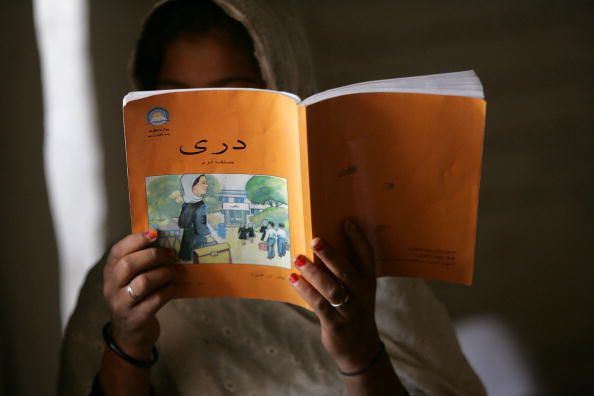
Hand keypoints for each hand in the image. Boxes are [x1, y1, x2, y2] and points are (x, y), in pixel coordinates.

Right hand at [103, 229, 180, 359]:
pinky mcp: (136, 318)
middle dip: (153, 255)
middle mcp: (111, 288)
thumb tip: (164, 241)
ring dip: (164, 273)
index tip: (155, 233)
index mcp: (110, 273)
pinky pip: (156, 299)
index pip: (117, 251)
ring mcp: (122, 305)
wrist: (131, 334)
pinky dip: (169, 290)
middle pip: (129, 264)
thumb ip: (141, 262)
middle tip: (170, 254)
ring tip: (176, 271)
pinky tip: (176, 286)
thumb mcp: (130, 280)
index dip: (136, 240)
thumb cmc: (135, 300)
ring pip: (144, 282)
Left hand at [289, 220, 380, 372]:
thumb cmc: (352, 309)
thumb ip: (343, 270)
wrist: (360, 347)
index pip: (367, 256)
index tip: (346, 222)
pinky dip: (305, 291)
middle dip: (331, 255)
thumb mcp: (356, 290)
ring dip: (313, 273)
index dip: (358, 239)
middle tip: (315, 239)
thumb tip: (319, 243)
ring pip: (331, 289)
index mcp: (368, 280)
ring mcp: (351, 310)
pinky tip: (293, 279)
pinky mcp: (337, 325)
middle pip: (347, 271)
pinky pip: (320, 306)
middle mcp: (362, 294)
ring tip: (298, 259)